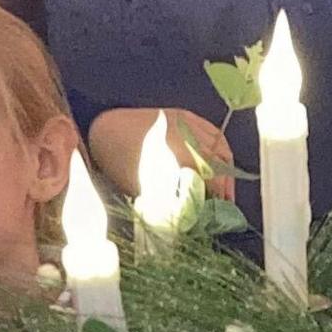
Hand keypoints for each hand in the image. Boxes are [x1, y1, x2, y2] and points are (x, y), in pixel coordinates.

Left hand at [86, 107, 239, 201]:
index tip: (222, 209)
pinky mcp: (184, 115)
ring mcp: (187, 121)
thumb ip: (170, 202)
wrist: (105, 130)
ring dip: (226, 166)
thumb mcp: (143, 188)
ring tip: (224, 184)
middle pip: (220, 159)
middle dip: (226, 182)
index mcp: (177, 152)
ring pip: (220, 144)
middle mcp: (187, 133)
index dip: (221, 193)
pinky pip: (212, 130)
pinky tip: (219, 160)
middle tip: (226, 201)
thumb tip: (193, 216)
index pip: (213, 174)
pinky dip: (220, 147)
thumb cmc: (119, 163)